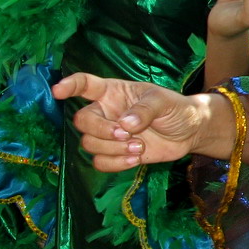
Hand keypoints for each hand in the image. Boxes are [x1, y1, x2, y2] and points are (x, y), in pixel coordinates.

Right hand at [51, 73, 226, 170]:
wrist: (189, 132)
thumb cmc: (176, 108)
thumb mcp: (164, 101)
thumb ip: (144, 110)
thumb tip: (124, 124)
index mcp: (113, 92)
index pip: (85, 84)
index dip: (69, 85)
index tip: (58, 90)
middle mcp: (106, 112)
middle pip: (82, 121)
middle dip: (102, 131)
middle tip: (126, 134)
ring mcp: (109, 134)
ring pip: (89, 144)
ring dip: (113, 149)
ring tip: (139, 147)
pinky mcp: (115, 154)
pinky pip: (99, 162)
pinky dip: (116, 164)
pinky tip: (136, 159)